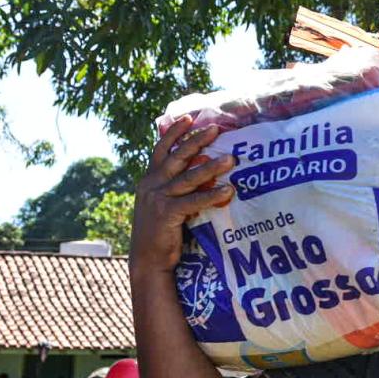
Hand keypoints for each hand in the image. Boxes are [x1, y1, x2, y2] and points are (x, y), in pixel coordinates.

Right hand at [130, 115, 235, 275]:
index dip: (175, 133)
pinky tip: (228, 191)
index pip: (161, 150)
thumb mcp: (163, 202)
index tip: (188, 118)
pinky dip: (212, 195)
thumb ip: (175, 186)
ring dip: (211, 167)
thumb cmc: (161, 231)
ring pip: (188, 178)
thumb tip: (202, 168)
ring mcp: (157, 198)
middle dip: (197, 141)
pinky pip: (193, 201)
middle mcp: (151, 185)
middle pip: (177, 157)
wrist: (147, 259)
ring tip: (231, 159)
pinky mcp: (166, 214)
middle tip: (216, 128)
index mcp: (149, 180)